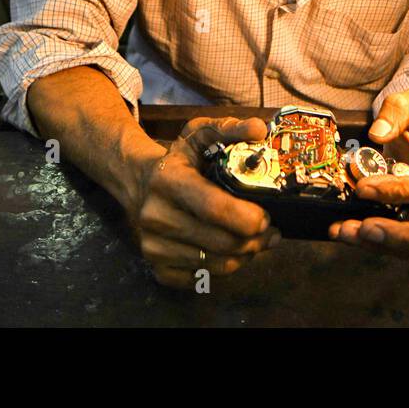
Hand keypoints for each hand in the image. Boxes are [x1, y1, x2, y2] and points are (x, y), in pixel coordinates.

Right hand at [132, 116, 281, 287]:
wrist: (138, 182)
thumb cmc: (179, 160)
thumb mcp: (200, 135)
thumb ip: (231, 129)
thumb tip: (259, 129)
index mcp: (168, 180)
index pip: (213, 207)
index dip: (247, 217)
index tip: (266, 216)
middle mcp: (155, 216)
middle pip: (220, 242)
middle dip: (255, 240)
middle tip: (270, 231)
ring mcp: (153, 246)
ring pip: (216, 264)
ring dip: (245, 255)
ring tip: (256, 240)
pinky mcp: (156, 267)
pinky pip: (202, 278)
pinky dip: (224, 267)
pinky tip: (231, 250)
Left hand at [328, 89, 408, 255]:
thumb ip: (397, 113)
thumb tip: (377, 133)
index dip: (399, 192)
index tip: (364, 189)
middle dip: (397, 235)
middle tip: (364, 228)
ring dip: (379, 244)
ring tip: (345, 231)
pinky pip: (401, 248)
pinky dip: (374, 244)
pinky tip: (346, 233)